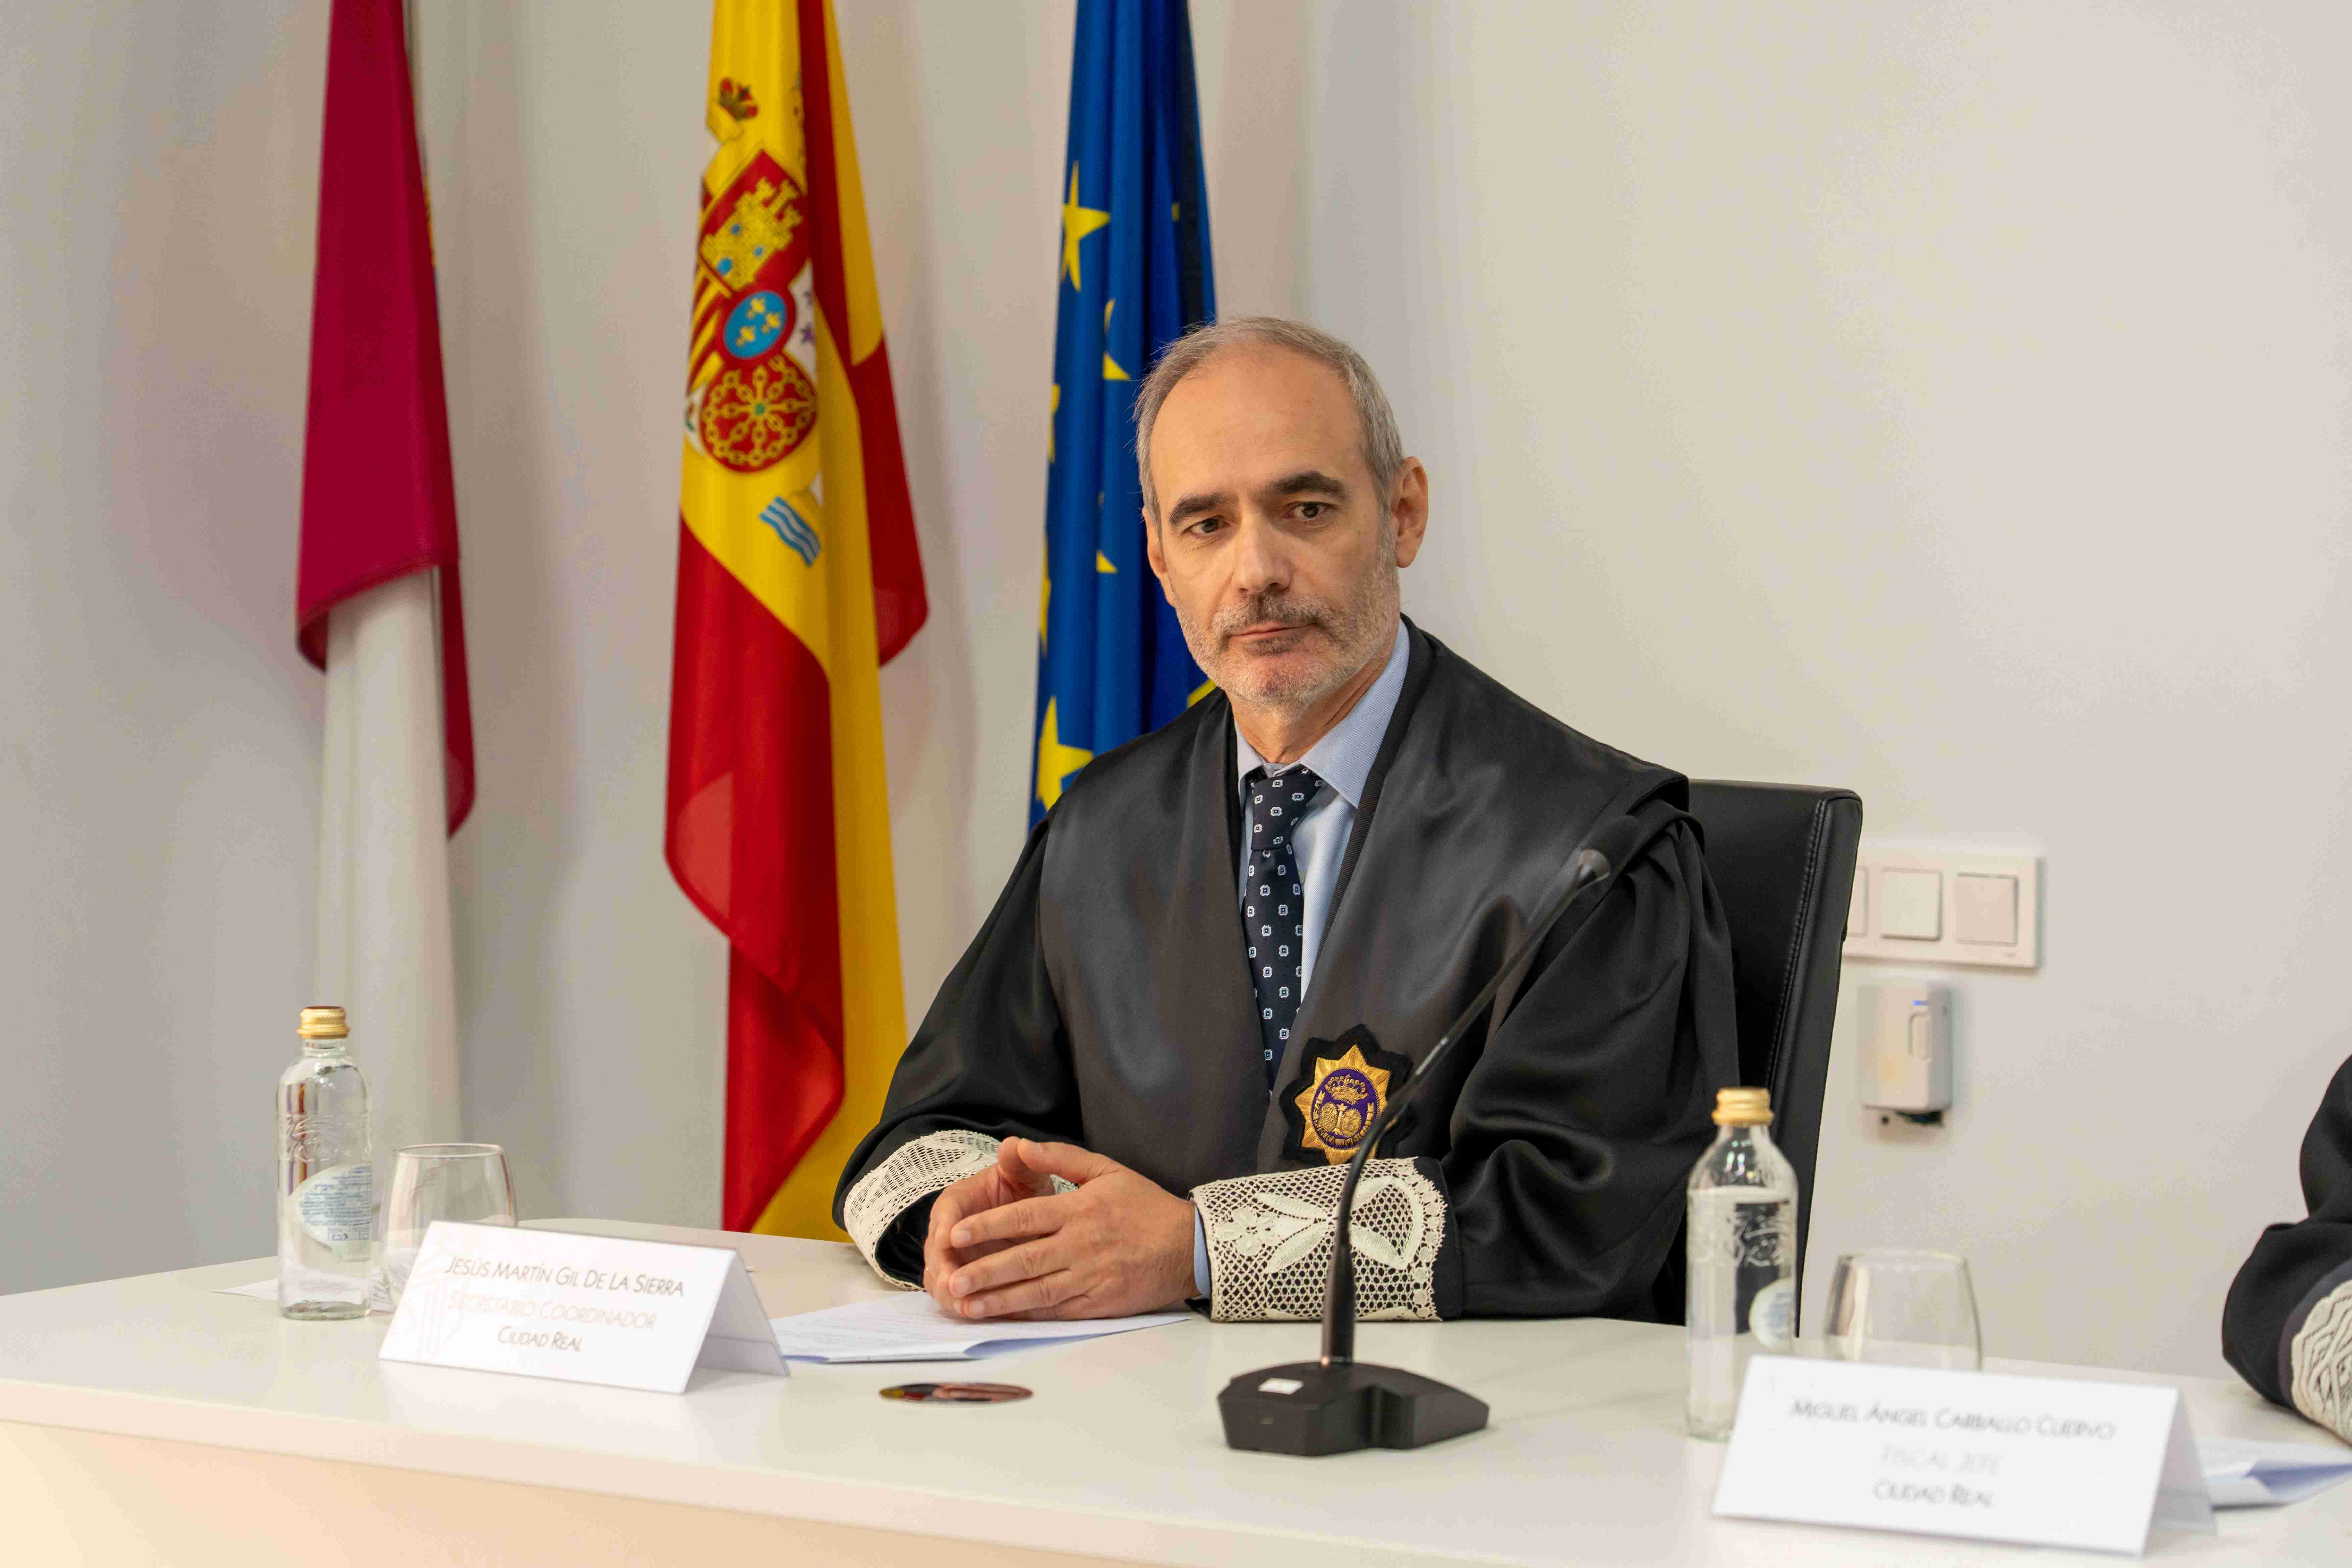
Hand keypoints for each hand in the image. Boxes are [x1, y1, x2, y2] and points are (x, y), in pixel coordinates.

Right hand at [922, 1138, 1059, 1298]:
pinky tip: (975, 1315)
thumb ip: (1018, 1162)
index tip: (948, 1239)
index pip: (946, 1211)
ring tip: (965, 1307)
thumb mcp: (1023, 1173)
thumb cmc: (1020, 1188)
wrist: (1024, 1210)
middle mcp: (947, 1231)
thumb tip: (1015, 1144)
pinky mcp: (961, 1279)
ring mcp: (952, 1259)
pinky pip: (955, 1295)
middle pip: (936, 1252)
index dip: (945, 1225)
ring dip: (950, 1293)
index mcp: (958, 1200)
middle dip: (943, 1269)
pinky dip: (961, 1305)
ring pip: (941, 1279)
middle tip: (954, 1285)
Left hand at [934, 1138, 1196, 1320]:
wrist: (1189, 1246)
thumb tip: (1021, 1145)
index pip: (1024, 1217)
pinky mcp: (1098, 1303)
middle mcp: (1081, 1244)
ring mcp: (1089, 1276)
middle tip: (950, 1279)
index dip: (987, 1226)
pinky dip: (1028, 1314)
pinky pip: (1056, 1310)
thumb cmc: (1145, 1206)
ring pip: (1036, 1291)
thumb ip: (1062, 1157)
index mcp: (1079, 1209)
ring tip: (966, 1305)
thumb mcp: (1107, 1169)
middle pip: (1024, 1259)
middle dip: (984, 1271)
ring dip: (998, 1300)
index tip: (956, 1234)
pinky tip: (1004, 1317)